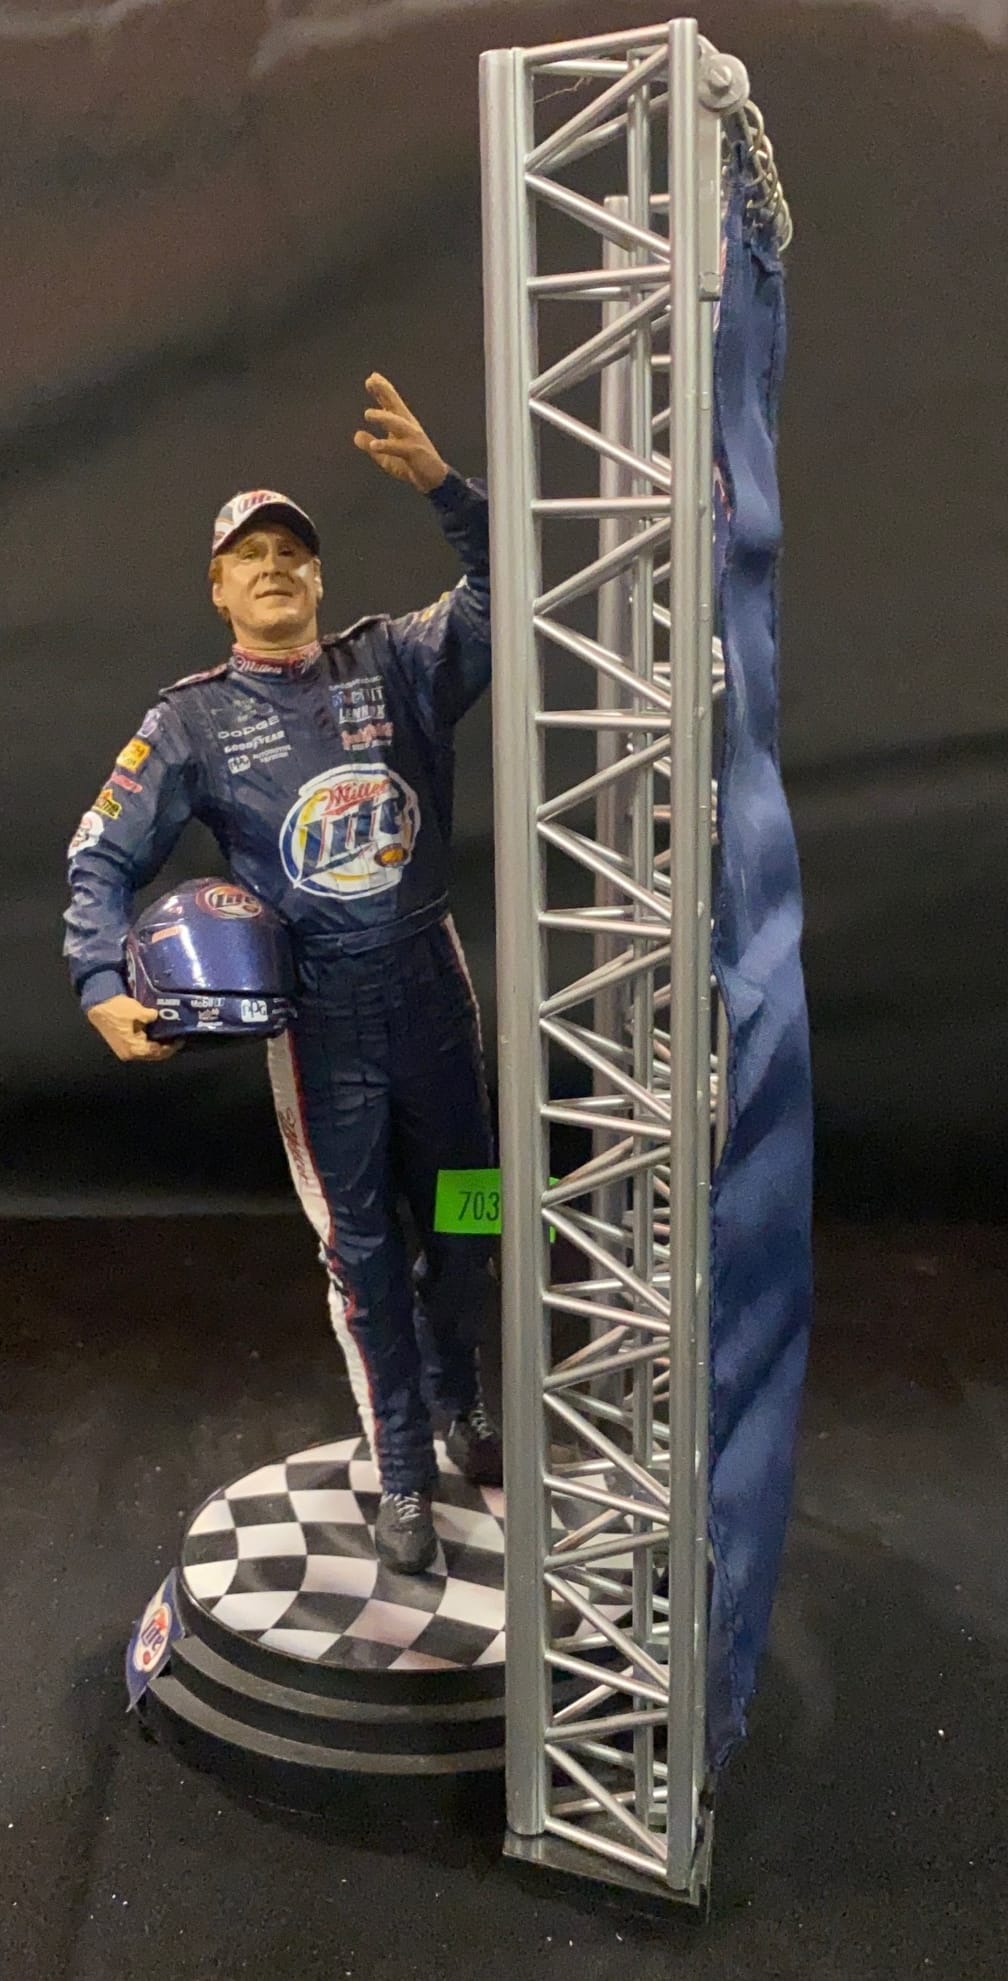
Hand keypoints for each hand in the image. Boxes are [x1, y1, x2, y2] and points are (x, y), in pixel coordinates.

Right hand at [86, 994, 181, 1062]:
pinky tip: (156, 1032)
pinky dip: (149, 1040)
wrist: (97, 1005)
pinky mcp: (122, 1044)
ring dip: (157, 1043)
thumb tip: (158, 1017)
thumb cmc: (115, 1009)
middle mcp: (129, 1053)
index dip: (171, 1047)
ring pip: (146, 1050)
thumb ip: (151, 1017)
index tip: (180, 1039)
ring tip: (169, 1034)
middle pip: (153, 1054)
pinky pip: (140, 1045)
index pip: (157, 1052)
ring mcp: (125, 1050)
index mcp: (134, 1049)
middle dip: (165, 1047)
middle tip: (176, 1037)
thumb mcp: (137, 1011)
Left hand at [353, 373, 448, 493]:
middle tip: (371, 381)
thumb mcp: (386, 456)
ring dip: (383, 417)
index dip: (382, 390)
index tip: (372, 378)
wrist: (433, 479)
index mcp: (403, 424)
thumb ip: (371, 445)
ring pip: (397, 424)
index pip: (392, 404)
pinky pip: (399, 448)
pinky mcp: (414, 453)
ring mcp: (413, 439)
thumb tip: (356, 435)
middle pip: (395, 406)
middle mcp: (409, 427)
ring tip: (367, 414)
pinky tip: (374, 444)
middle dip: (384, 392)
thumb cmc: (411, 465)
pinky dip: (386, 445)